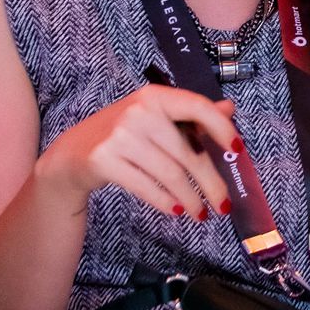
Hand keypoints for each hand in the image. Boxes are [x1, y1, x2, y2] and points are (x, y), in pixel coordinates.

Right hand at [34, 83, 235, 217]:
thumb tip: (229, 108)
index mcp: (155, 96)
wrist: (70, 154)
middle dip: (211, 182)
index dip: (222, 128)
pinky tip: (178, 210)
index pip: (198, 107)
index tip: (239, 150)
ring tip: (202, 213)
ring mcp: (119, 136)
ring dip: (191, 198)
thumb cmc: (124, 134)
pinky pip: (147, 187)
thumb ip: (191, 114)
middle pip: (188, 153)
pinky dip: (167, 202)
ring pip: (170, 174)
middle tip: (224, 204)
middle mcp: (138, 112)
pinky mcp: (103, 160)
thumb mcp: (155, 116)